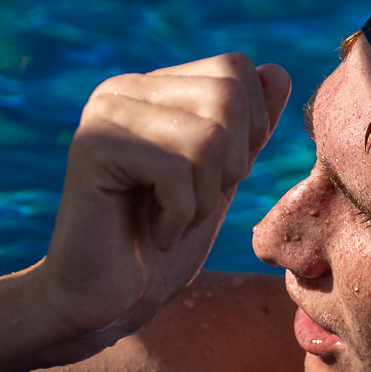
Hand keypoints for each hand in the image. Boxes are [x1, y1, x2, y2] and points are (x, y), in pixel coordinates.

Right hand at [29, 53, 290, 346]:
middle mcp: (126, 88)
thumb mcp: (221, 181)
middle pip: (228, 96)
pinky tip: (155, 234)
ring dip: (204, 196)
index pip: (237, 68)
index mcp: (156, 87)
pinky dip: (180, 215)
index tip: (211, 180)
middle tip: (193, 205)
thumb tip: (278, 71)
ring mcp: (105, 112)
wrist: (106, 303)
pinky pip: (175, 169)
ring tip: (173, 219)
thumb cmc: (162, 247)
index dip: (250, 131)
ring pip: (207, 135)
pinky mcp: (92, 146)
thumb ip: (248, 128)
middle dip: (229, 166)